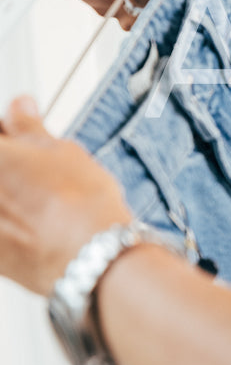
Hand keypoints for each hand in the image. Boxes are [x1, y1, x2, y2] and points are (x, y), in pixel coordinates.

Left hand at [0, 97, 131, 295]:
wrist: (89, 256)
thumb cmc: (78, 205)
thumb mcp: (60, 150)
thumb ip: (28, 126)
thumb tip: (19, 108)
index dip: (7, 132)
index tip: (18, 133)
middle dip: (9, 164)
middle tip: (32, 164)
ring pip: (2, 198)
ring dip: (12, 193)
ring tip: (38, 195)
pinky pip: (4, 224)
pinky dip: (13, 218)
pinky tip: (36, 219)